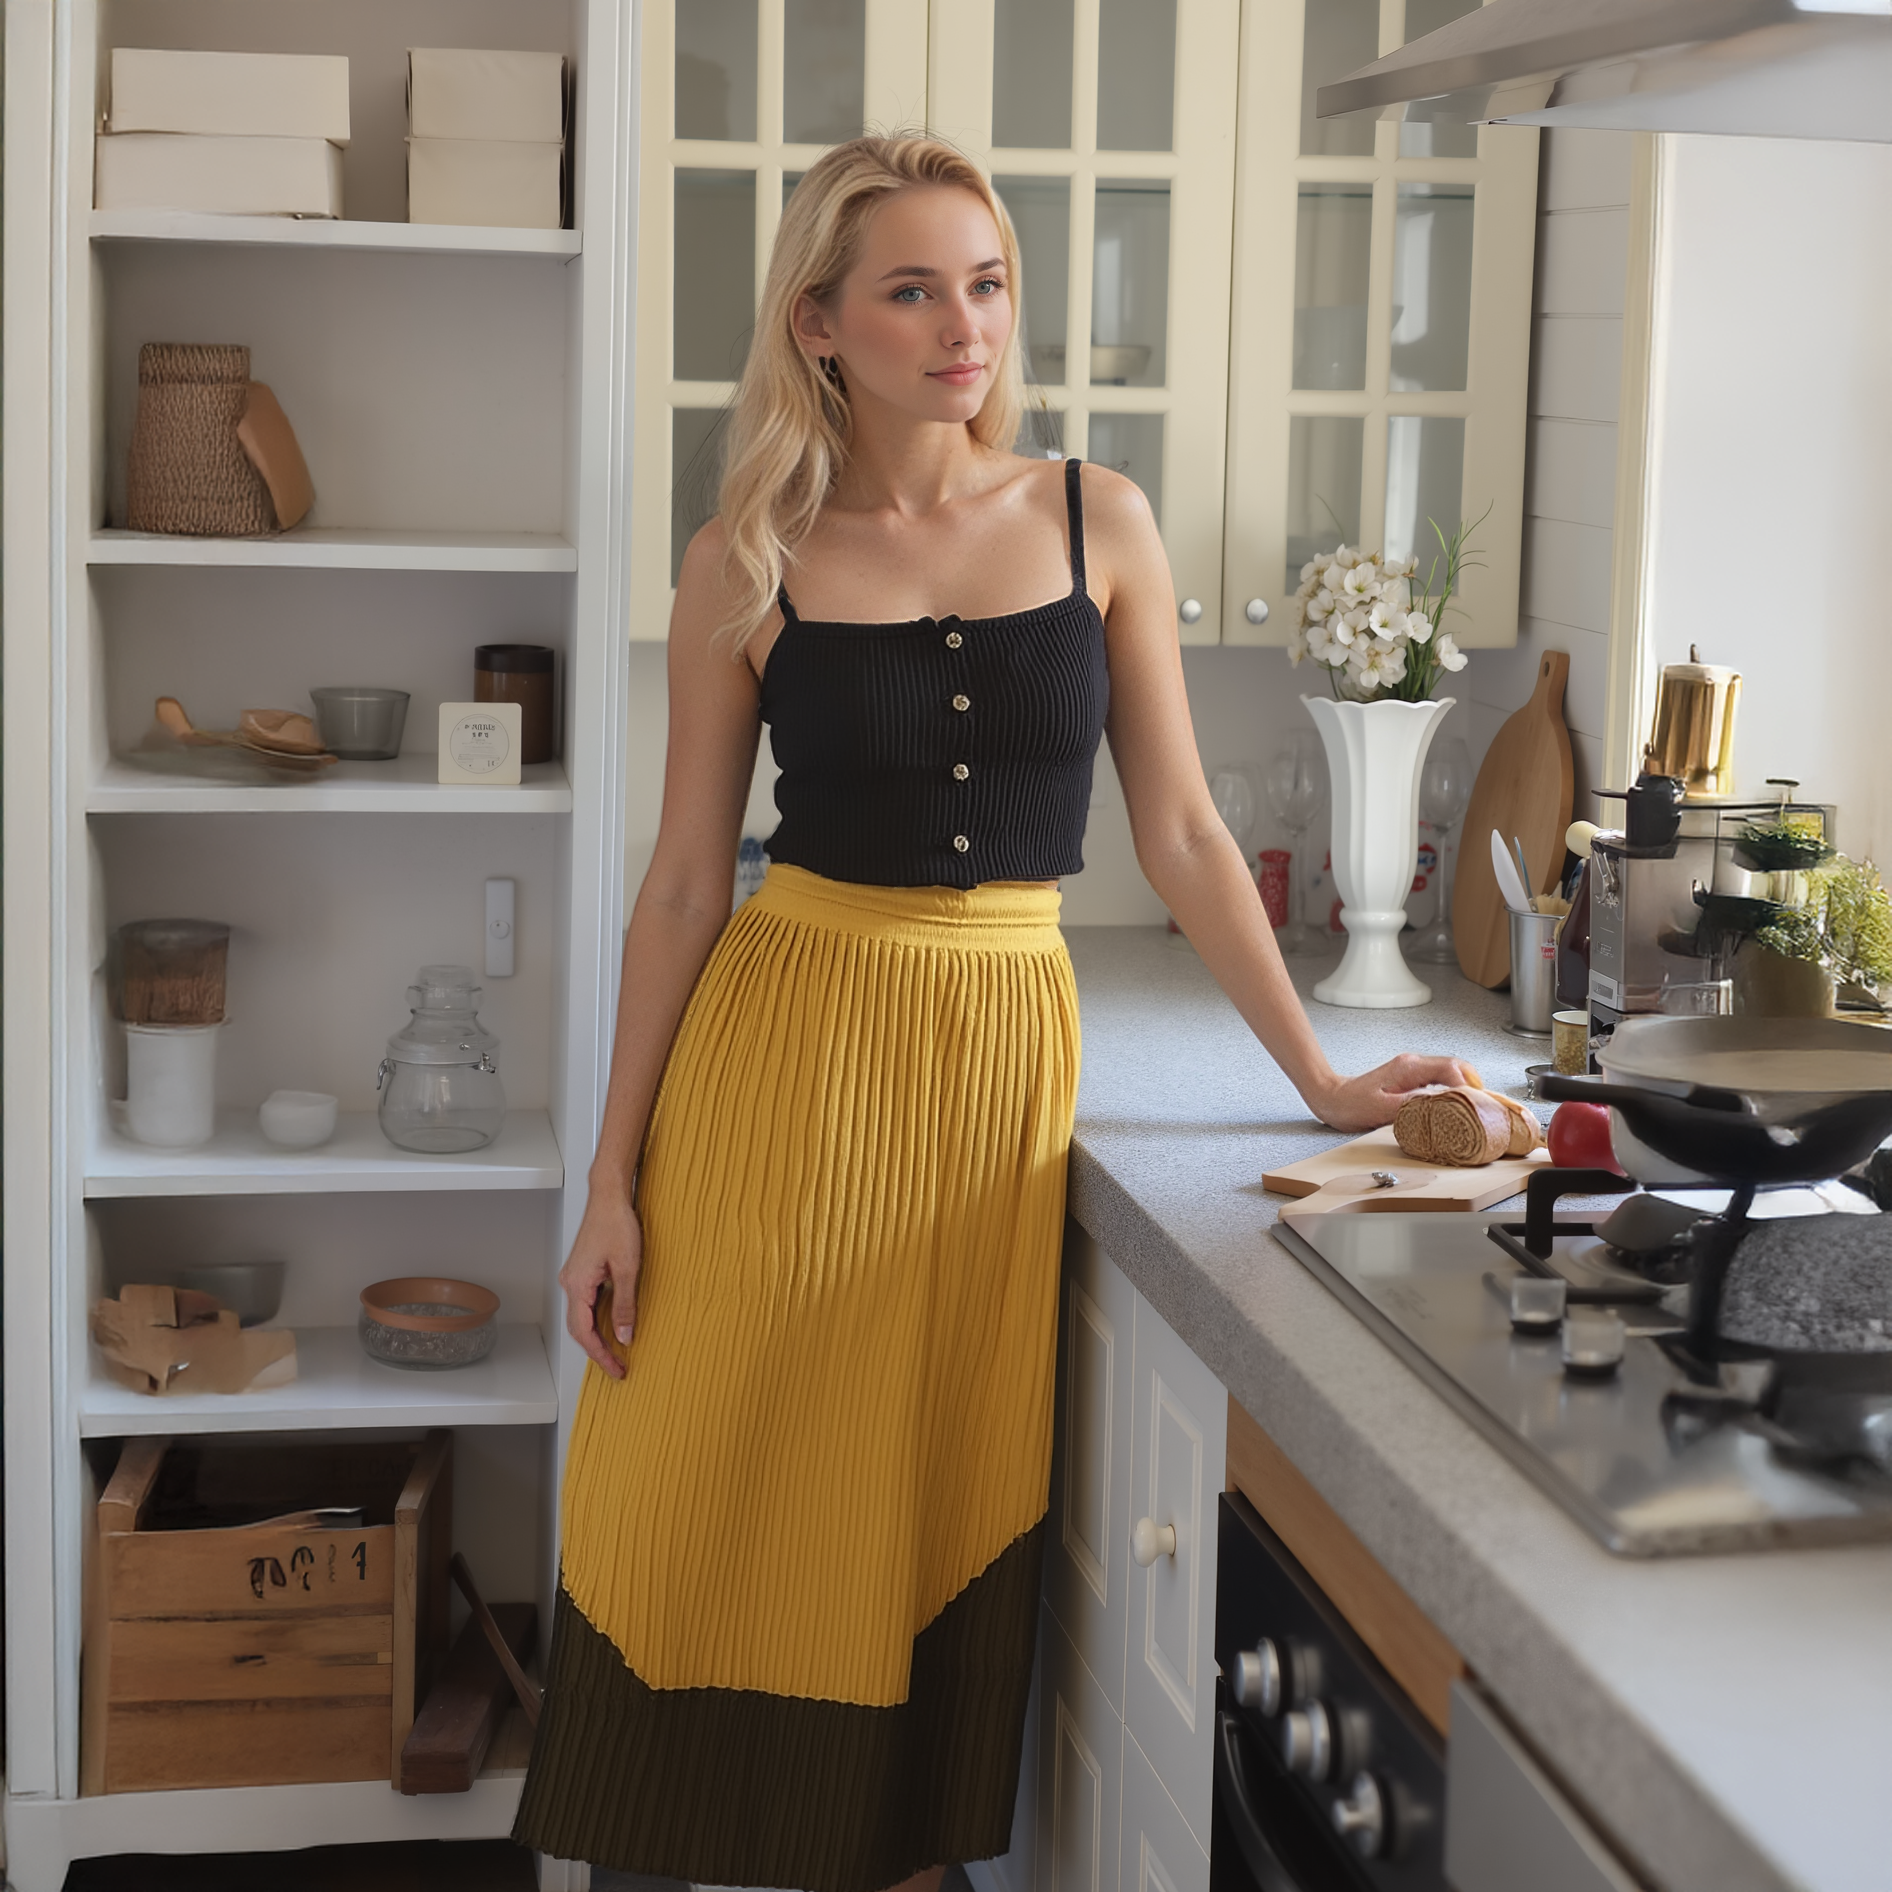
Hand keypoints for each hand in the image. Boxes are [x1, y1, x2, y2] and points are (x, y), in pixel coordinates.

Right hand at [559, 1186, 642, 1379]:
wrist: (609, 1196)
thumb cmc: (616, 1224)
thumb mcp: (627, 1268)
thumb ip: (625, 1304)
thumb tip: (625, 1335)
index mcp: (577, 1285)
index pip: (585, 1333)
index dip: (601, 1354)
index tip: (616, 1369)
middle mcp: (570, 1283)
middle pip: (579, 1329)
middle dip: (598, 1351)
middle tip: (618, 1367)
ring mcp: (574, 1277)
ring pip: (581, 1317)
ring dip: (598, 1336)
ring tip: (617, 1352)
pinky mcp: (581, 1271)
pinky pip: (586, 1304)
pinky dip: (597, 1319)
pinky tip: (612, 1325)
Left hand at [1305, 1055, 1473, 1132]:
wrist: (1331, 1097)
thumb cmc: (1351, 1104)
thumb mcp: (1382, 1110)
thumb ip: (1413, 1106)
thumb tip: (1442, 1105)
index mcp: (1409, 1068)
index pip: (1451, 1069)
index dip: (1470, 1086)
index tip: (1481, 1104)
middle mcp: (1414, 1064)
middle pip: (1458, 1067)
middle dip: (1476, 1085)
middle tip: (1486, 1107)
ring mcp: (1414, 1069)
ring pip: (1452, 1072)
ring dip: (1467, 1087)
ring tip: (1477, 1108)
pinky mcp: (1411, 1078)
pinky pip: (1441, 1079)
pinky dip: (1455, 1090)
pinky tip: (1457, 1104)